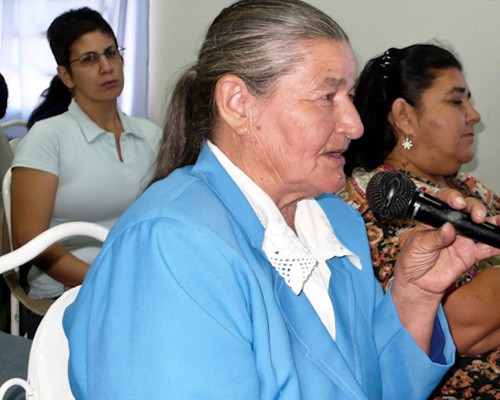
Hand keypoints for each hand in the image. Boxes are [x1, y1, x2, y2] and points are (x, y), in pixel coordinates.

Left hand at [390, 188, 499, 352]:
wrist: (416, 288)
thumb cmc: (408, 265)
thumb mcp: (415, 250)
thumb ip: (432, 239)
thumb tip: (449, 229)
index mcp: (429, 220)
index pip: (442, 202)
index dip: (450, 199)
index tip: (455, 203)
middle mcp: (447, 225)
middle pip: (464, 209)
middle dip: (472, 207)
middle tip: (473, 214)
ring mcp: (462, 237)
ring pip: (478, 224)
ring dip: (487, 220)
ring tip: (489, 222)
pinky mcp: (472, 252)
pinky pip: (488, 244)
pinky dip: (496, 240)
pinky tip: (499, 237)